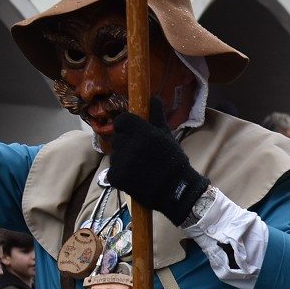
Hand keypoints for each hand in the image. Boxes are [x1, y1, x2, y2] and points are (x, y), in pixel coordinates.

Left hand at [108, 97, 209, 225]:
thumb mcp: (167, 135)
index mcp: (139, 130)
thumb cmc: (173, 160)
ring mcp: (118, 160)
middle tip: (142, 153)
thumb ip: (156, 115)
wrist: (175, 191)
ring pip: (116, 154)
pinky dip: (122, 173)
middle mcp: (126, 143)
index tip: (136, 133)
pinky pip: (114, 170)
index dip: (127, 126)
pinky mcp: (115, 176)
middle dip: (127, 143)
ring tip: (141, 167)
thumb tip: (153, 97)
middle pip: (118, 138)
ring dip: (125, 158)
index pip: (121, 121)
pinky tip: (136, 177)